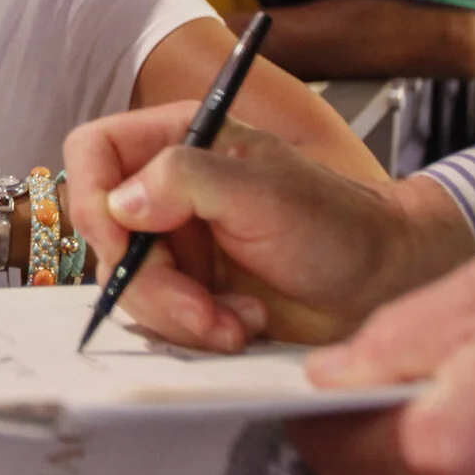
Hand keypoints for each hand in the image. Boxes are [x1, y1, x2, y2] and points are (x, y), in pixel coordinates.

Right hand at [64, 105, 471, 349]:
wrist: (381, 285)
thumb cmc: (338, 225)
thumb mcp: (265, 190)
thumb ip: (187, 179)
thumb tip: (121, 203)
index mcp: (179, 142)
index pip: (95, 151)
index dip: (94, 196)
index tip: (124, 243)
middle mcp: (167, 192)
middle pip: (106, 236)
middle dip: (152, 283)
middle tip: (202, 308)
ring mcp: (175, 246)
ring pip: (127, 286)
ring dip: (179, 315)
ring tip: (238, 320)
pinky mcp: (187, 293)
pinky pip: (156, 320)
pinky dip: (194, 332)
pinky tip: (241, 326)